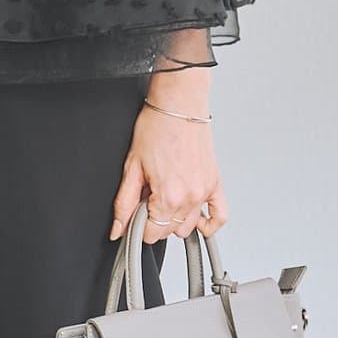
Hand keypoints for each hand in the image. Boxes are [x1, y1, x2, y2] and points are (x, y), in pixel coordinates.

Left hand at [109, 79, 228, 243]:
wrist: (179, 104)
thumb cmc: (157, 127)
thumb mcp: (132, 167)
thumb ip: (124, 203)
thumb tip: (118, 228)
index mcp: (168, 195)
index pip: (152, 233)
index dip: (138, 227)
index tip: (134, 214)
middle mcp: (190, 197)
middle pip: (168, 231)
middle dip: (154, 221)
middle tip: (146, 199)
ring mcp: (204, 191)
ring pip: (188, 227)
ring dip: (174, 220)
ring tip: (165, 199)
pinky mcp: (215, 183)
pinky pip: (220, 216)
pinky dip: (209, 224)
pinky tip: (196, 221)